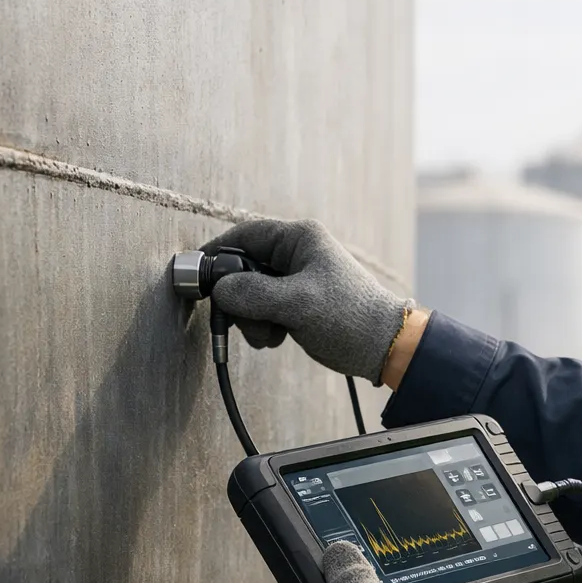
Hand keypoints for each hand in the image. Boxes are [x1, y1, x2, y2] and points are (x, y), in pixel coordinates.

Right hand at [201, 219, 410, 383]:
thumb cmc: (348, 317)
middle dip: (239, 298)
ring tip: (271, 333)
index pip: (245, 234)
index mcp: (299, 238)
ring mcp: (295, 279)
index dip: (217, 253)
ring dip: (251, 317)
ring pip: (249, 292)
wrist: (383, 347)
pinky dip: (261, 325)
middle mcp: (296, 253)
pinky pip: (262, 308)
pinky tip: (277, 338)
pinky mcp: (295, 302)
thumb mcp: (297, 304)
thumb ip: (253, 294)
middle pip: (243, 266)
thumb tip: (218, 291)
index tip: (198, 276)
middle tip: (247, 320)